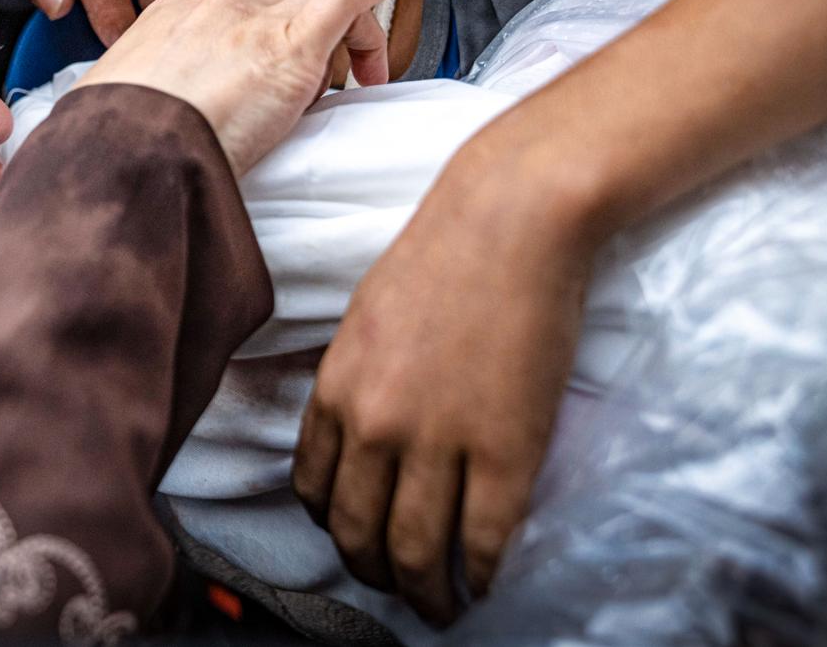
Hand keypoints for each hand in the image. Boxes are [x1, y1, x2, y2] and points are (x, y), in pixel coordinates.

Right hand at [78, 0, 436, 172]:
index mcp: (169, 23)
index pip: (236, 18)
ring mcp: (250, 21)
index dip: (265, 41)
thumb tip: (170, 135)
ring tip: (366, 80)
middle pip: (283, 7)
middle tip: (335, 90)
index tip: (270, 76)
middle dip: (317, 42)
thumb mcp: (126, 121)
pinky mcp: (291, 44)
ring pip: (319, 5)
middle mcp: (212, 10)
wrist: (118, 160)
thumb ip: (156, 111)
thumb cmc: (116, 154)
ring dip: (354, 34)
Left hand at [291, 152, 596, 623]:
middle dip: (377, 573)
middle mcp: (374, 427)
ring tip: (442, 605)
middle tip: (400, 587)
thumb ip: (357, 379)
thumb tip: (361, 431)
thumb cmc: (444, 252)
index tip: (359, 540)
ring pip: (416, 553)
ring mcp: (439, 443)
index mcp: (336, 390)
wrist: (511, 221)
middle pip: (359, 534)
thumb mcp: (369, 318)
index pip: (315, 490)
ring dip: (427, 594)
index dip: (336, 527)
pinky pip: (481, 540)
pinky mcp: (505, 453)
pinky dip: (480, 574)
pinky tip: (485, 580)